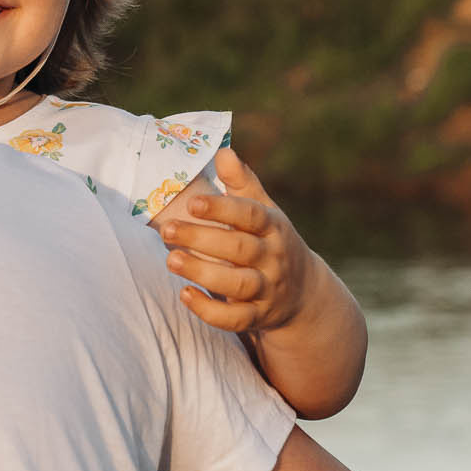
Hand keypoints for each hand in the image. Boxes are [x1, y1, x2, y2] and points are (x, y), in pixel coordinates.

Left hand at [159, 147, 329, 334]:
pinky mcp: (257, 316)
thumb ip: (243, 183)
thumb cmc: (271, 241)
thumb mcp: (265, 210)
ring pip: (237, 285)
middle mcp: (273, 258)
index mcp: (273, 227)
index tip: (194, 203)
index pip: (250, 215)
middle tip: (167, 230)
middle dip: (202, 240)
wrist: (303, 292)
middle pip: (239, 249)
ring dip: (203, 273)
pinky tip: (185, 295)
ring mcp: (267, 289)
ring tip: (171, 260)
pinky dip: (210, 311)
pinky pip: (235, 319)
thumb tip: (223, 151)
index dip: (223, 209)